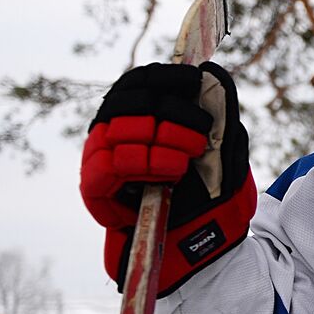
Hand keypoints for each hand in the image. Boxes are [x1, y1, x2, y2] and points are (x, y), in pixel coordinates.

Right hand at [80, 61, 255, 294]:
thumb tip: (214, 73)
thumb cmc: (205, 192)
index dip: (166, 77)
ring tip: (187, 160)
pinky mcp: (94, 186)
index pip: (139, 81)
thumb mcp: (220, 148)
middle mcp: (111, 130)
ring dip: (166, 142)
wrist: (195, 239)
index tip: (195, 81)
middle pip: (135, 103)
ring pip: (126, 131)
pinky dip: (146, 164)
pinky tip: (169, 173)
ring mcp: (98, 156)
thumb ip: (217, 112)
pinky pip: (112, 163)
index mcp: (134, 114)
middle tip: (199, 138)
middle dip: (174, 115)